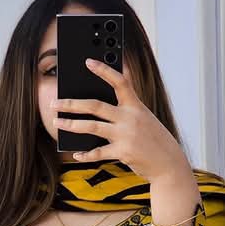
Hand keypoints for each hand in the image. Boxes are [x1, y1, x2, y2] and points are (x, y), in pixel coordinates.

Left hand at [52, 57, 188, 181]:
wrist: (169, 163)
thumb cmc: (154, 140)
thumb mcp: (144, 118)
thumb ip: (125, 110)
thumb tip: (98, 108)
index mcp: (135, 106)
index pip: (119, 82)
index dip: (104, 70)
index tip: (88, 62)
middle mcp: (130, 118)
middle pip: (95, 105)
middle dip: (72, 104)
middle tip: (55, 102)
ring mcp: (126, 135)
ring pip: (92, 126)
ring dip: (71, 124)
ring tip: (57, 123)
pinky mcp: (123, 152)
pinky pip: (98, 152)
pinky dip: (86, 154)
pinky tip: (76, 154)